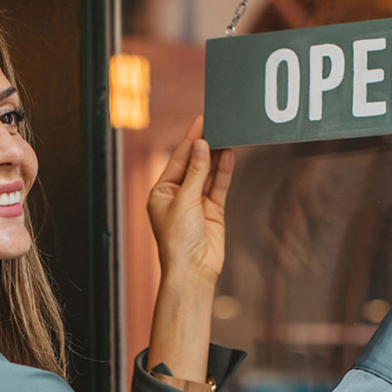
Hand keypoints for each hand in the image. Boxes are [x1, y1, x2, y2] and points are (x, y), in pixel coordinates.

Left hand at [147, 116, 235, 282]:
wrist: (193, 270)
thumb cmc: (178, 239)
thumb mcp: (184, 200)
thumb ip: (197, 172)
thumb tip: (202, 146)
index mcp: (160, 192)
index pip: (177, 160)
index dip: (189, 140)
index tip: (200, 121)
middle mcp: (177, 195)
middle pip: (193, 164)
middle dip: (204, 146)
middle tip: (216, 124)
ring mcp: (196, 203)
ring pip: (208, 173)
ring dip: (216, 156)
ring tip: (226, 135)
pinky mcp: (212, 210)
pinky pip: (219, 186)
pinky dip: (224, 171)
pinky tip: (230, 154)